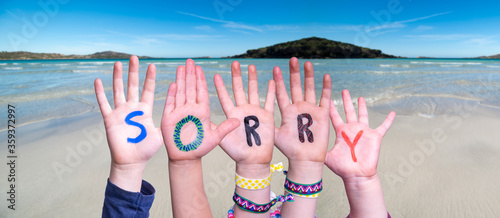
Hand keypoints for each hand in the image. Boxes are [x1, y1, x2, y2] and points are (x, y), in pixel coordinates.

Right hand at [94, 56, 162, 191]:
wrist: (132, 162)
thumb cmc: (147, 149)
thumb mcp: (161, 134)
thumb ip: (167, 122)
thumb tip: (181, 114)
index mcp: (144, 110)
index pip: (147, 90)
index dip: (150, 78)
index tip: (152, 65)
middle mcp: (132, 108)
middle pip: (132, 85)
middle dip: (134, 71)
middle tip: (134, 57)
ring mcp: (120, 112)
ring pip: (118, 90)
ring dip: (117, 77)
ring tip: (118, 63)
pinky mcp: (110, 120)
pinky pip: (104, 104)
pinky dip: (100, 93)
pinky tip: (98, 81)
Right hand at [161, 59, 238, 161]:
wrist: (186, 158)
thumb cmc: (200, 148)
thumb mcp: (215, 138)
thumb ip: (225, 128)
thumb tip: (238, 121)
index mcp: (202, 111)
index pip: (201, 92)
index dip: (200, 80)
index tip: (201, 69)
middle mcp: (190, 109)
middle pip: (190, 88)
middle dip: (190, 75)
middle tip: (191, 61)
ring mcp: (179, 112)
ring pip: (180, 92)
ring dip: (181, 80)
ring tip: (181, 67)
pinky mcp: (169, 118)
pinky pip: (171, 103)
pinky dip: (172, 94)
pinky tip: (173, 84)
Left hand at [214, 61, 275, 175]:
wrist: (252, 160)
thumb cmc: (237, 152)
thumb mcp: (223, 139)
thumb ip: (217, 128)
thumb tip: (204, 120)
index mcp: (231, 114)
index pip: (224, 97)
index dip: (220, 86)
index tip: (214, 75)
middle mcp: (242, 110)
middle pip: (239, 89)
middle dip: (237, 76)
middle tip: (234, 63)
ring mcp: (255, 112)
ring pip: (253, 91)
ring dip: (252, 79)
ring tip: (250, 66)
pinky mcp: (267, 117)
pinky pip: (270, 101)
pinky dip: (271, 91)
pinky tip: (272, 80)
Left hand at [273, 57, 331, 168]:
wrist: (305, 160)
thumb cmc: (289, 150)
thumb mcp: (274, 136)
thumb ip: (265, 125)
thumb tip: (247, 119)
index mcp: (286, 111)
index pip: (281, 93)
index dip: (278, 81)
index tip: (274, 68)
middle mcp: (298, 108)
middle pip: (296, 86)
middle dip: (294, 73)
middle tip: (292, 59)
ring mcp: (310, 110)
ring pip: (310, 89)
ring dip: (308, 76)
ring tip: (306, 63)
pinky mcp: (322, 115)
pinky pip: (325, 99)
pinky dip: (326, 88)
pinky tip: (325, 76)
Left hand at [325, 89, 395, 179]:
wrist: (357, 175)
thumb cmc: (342, 168)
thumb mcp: (327, 157)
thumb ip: (319, 149)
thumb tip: (305, 146)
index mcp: (340, 132)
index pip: (334, 116)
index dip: (331, 107)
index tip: (327, 97)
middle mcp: (351, 129)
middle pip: (348, 111)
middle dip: (346, 101)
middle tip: (344, 90)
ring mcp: (363, 132)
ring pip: (363, 115)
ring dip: (362, 106)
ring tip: (360, 97)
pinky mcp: (375, 136)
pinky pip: (383, 127)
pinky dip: (388, 120)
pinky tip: (392, 112)